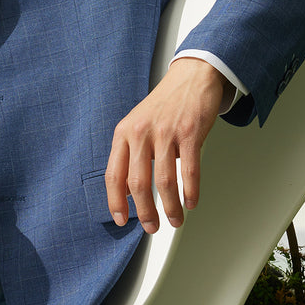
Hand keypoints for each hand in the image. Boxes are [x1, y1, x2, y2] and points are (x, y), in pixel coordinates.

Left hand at [104, 56, 225, 232]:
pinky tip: (190, 202)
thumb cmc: (164, 105)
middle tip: (151, 226)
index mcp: (124, 132)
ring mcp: (165, 132)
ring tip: (174, 220)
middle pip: (137, 183)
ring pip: (163, 181)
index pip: (113, 174)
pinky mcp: (189, 132)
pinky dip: (190, 191)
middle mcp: (141, 132)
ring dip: (170, 207)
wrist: (191, 77)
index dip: (116, 201)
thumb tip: (128, 193)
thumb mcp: (138, 125)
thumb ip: (130, 154)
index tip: (121, 220)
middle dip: (145, 212)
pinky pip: (189, 170)